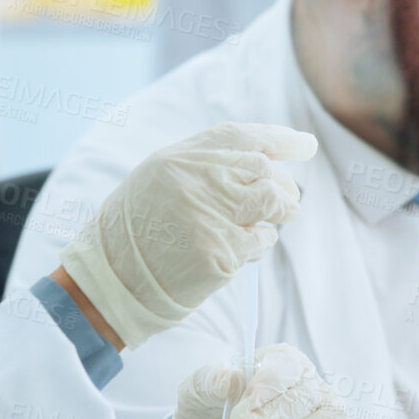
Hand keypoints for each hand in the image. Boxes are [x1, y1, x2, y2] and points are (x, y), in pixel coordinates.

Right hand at [60, 122, 316, 348]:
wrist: (112, 280)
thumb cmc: (136, 231)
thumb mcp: (158, 180)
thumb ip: (202, 165)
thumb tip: (262, 160)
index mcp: (177, 158)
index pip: (241, 137)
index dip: (280, 139)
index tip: (307, 146)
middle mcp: (194, 181)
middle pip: (262, 170)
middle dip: (284, 184)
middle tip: (289, 199)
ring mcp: (208, 217)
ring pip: (270, 203)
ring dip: (281, 212)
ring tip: (276, 220)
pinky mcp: (218, 253)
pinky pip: (259, 241)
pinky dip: (259, 245)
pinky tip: (242, 251)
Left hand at [171, 344, 368, 418]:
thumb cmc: (206, 413)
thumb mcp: (194, 394)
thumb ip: (208, 382)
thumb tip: (229, 376)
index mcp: (278, 362)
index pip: (288, 366)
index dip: (268, 388)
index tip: (240, 411)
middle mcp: (306, 385)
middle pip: (310, 394)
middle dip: (275, 417)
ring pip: (334, 418)